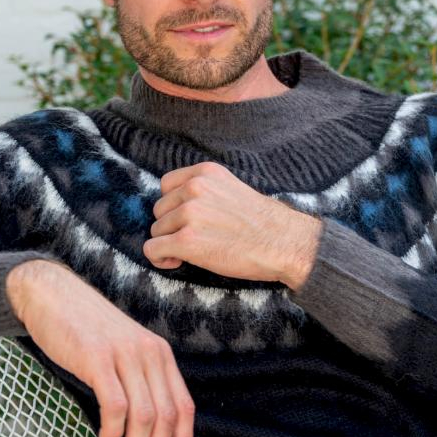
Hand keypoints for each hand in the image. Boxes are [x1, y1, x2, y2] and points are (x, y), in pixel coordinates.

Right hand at [6, 259, 194, 436]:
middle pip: (166, 416)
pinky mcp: (98, 358)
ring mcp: (125, 355)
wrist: (54, 295)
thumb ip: (141, 380)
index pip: (184, 404)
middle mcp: (149, 354)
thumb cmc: (88, 330)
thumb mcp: (126, 352)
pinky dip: (114, 430)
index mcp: (160, 354)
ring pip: (144, 416)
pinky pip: (115, 404)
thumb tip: (150, 428)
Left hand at [143, 161, 322, 288]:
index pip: (166, 185)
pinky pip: (152, 249)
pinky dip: (160, 259)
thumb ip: (205, 191)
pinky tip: (176, 262)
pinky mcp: (186, 241)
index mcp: (205, 173)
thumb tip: (178, 206)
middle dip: (171, 227)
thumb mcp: (232, 189)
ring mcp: (189, 214)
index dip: (173, 206)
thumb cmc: (263, 222)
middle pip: (159, 210)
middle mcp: (194, 188)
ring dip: (169, 244)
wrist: (284, 242)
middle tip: (194, 239)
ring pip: (156, 231)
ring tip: (192, 252)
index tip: (186, 220)